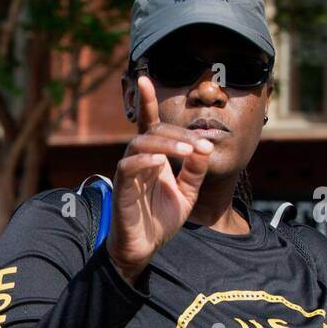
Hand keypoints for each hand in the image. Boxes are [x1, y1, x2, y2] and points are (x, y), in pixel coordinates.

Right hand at [107, 74, 214, 282]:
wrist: (145, 249)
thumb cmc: (160, 220)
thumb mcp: (187, 194)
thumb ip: (195, 172)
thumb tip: (204, 148)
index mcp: (153, 158)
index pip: (149, 125)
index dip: (146, 102)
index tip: (145, 78)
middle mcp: (138, 161)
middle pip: (152, 132)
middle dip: (178, 134)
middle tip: (202, 145)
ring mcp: (128, 174)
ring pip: (139, 144)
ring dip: (166, 144)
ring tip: (190, 152)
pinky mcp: (121, 190)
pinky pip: (128, 167)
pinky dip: (144, 160)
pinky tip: (160, 162)